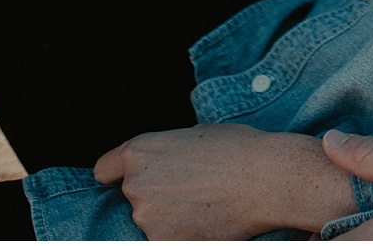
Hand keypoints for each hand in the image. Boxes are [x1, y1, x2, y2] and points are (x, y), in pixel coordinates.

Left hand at [94, 123, 355, 238]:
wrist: (269, 178)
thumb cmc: (241, 150)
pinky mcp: (164, 242)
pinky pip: (166, 239)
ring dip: (170, 218)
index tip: (126, 180)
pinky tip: (208, 221)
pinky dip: (183, 234)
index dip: (116, 175)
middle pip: (132, 197)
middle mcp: (135, 185)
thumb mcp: (195, 136)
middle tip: (192, 190)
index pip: (104, 170)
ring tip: (206, 205)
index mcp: (139, 151)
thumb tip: (164, 169)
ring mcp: (148, 218)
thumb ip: (166, 154)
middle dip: (156, 196)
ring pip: (151, 221)